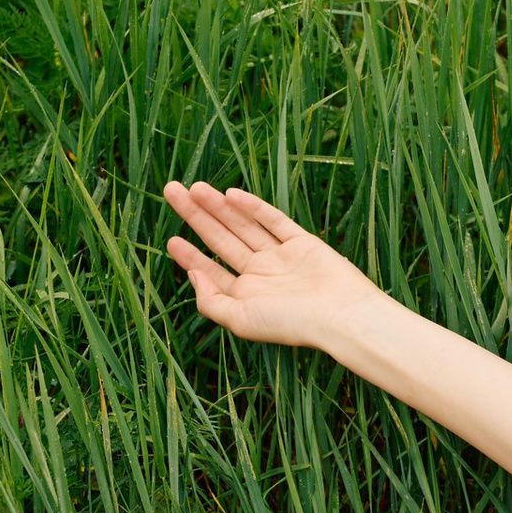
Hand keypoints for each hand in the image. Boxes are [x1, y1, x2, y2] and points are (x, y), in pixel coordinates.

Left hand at [162, 181, 382, 353]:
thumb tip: (192, 276)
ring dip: (218, 207)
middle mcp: (261, 274)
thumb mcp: (241, 321)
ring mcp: (280, 256)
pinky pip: (272, 220)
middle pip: (221, 239)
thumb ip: (211, 302)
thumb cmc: (291, 324)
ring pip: (242, 225)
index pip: (211, 270)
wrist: (340, 315)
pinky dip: (252, 207)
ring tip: (193, 188)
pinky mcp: (301, 242)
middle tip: (171, 191)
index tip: (171, 239)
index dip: (190, 256)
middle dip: (196, 216)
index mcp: (246, 296)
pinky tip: (230, 194)